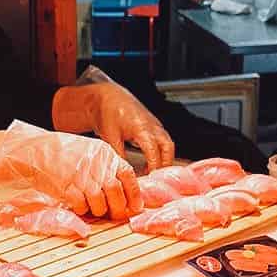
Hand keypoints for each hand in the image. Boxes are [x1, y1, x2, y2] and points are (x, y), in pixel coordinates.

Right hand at [0, 120, 140, 219]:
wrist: (34, 152)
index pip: (127, 174)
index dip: (134, 194)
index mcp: (104, 153)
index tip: (134, 206)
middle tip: (114, 215)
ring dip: (98, 211)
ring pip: (99, 202)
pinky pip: (81, 206)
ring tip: (93, 209)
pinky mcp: (66, 186)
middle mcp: (94, 163)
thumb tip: (122, 190)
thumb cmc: (61, 155)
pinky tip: (78, 206)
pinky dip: (81, 210)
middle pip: (115, 191)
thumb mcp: (89, 153)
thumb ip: (105, 168)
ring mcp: (80, 175)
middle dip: (117, 208)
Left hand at [53, 79, 174, 183]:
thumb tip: (124, 173)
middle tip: (156, 179)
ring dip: (164, 159)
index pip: (154, 151)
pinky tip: (149, 164)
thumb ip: (118, 155)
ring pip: (168, 145)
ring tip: (152, 174)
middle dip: (165, 165)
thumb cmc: (108, 114)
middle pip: (168, 148)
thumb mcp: (110, 136)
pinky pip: (163, 142)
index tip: (149, 179)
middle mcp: (153, 126)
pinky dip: (160, 153)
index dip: (153, 167)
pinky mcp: (153, 126)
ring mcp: (155, 125)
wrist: (109, 97)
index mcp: (142, 127)